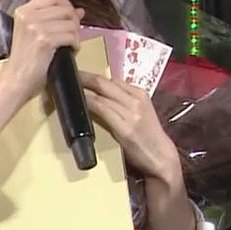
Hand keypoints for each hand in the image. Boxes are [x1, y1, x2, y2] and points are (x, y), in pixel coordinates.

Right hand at [1, 0, 84, 102]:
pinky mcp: (44, 40)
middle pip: (65, 9)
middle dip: (73, 22)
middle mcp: (28, 15)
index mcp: (24, 10)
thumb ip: (56, 19)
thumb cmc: (26, 60)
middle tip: (70, 36)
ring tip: (68, 45)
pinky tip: (69, 51)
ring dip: (75, 35)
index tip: (69, 17)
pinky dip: (75, 45)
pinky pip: (71, 36)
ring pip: (71, 23)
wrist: (15, 81)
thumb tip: (80, 10)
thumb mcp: (36, 33)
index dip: (66, 4)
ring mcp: (35, 27)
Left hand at [79, 72, 184, 205]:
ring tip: (68, 85)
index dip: (94, 76)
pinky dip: (88, 103)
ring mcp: (131, 113)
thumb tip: (103, 95)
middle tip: (68, 72)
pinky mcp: (125, 127)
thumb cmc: (149, 136)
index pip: (113, 80)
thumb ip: (125, 103)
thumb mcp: (140, 113)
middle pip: (105, 82)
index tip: (79, 74)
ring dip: (83, 88)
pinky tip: (79, 101)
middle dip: (85, 76)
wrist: (161, 156)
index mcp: (140, 94)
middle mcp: (136, 100)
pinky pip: (102, 109)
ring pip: (102, 94)